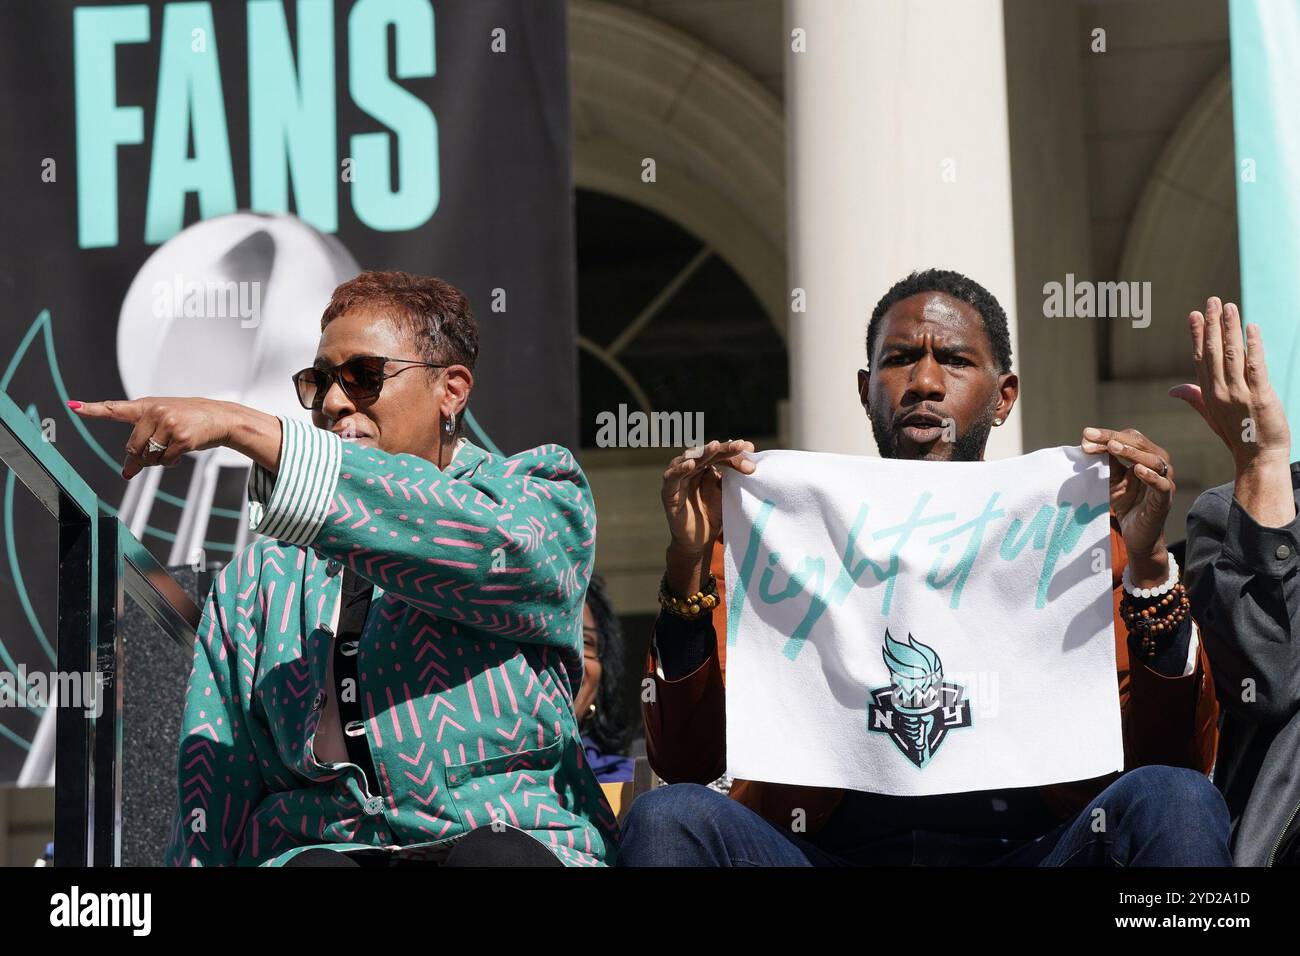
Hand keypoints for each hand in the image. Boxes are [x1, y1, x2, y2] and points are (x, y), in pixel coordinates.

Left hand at [69, 397, 241, 478]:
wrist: (221, 416)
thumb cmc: (190, 419)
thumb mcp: (164, 424)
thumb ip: (142, 442)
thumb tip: (126, 473)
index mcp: (146, 405)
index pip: (115, 408)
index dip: (92, 409)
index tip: (73, 406)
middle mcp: (154, 412)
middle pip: (132, 447)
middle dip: (143, 456)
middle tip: (158, 451)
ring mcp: (168, 424)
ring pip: (148, 457)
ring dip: (159, 460)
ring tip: (174, 445)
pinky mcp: (181, 437)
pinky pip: (165, 461)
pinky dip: (172, 462)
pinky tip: (183, 450)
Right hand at [661, 439, 754, 595]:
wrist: (698, 541)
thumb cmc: (712, 515)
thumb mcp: (726, 495)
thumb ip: (733, 479)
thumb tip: (752, 464)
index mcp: (705, 467)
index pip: (720, 454)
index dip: (733, 450)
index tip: (750, 447)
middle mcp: (691, 469)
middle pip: (706, 453)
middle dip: (723, 449)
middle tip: (739, 446)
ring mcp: (678, 479)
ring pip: (688, 459)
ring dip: (702, 452)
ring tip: (715, 447)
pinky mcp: (668, 492)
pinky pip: (671, 477)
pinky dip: (680, 469)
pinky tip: (691, 464)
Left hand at [1081, 426, 1173, 586]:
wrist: (1135, 536)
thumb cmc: (1125, 504)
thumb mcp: (1112, 480)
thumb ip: (1105, 462)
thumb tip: (1087, 442)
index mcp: (1146, 457)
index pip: (1129, 438)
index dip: (1107, 435)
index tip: (1085, 435)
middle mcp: (1159, 465)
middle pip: (1140, 444)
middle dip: (1114, 438)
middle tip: (1092, 437)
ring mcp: (1164, 482)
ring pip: (1154, 460)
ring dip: (1132, 453)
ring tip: (1113, 447)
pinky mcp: (1165, 500)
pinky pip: (1161, 485)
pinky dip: (1150, 476)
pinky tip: (1137, 470)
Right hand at [1169, 298, 1290, 469]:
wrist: (1257, 458)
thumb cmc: (1237, 436)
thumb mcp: (1212, 417)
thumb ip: (1194, 398)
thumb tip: (1173, 389)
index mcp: (1208, 395)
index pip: (1200, 359)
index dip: (1196, 335)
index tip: (1195, 315)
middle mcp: (1220, 392)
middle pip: (1213, 352)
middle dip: (1212, 324)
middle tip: (1212, 301)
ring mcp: (1239, 394)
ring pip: (1232, 354)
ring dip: (1229, 329)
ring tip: (1229, 306)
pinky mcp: (1260, 396)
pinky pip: (1255, 366)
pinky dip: (1253, 346)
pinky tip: (1251, 328)